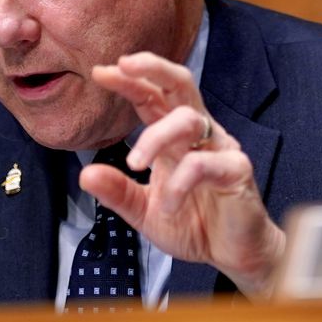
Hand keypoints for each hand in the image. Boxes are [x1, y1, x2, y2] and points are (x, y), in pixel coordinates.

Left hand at [83, 52, 285, 297]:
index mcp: (174, 138)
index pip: (152, 97)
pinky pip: (204, 164)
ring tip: (134, 164)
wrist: (233, 254)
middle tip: (123, 66)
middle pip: (181, 84)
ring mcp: (220, 149)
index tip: (99, 72)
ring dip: (155, 137)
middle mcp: (198, 135)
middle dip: (153, 68)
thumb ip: (118, 192)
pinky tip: (168, 207)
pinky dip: (179, 184)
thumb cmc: (193, 224)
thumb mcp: (144, 211)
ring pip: (189, 119)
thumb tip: (84, 174)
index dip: (129, 81)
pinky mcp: (237, 171)